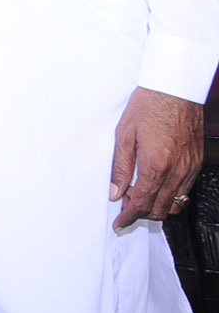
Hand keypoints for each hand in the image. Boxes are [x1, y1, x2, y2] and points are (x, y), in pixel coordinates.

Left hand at [110, 86, 202, 228]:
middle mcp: (177, 170)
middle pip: (161, 209)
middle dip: (142, 213)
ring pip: (176, 203)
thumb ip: (119, 167)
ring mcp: (190, 167)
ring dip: (157, 206)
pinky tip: (158, 185)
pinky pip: (186, 189)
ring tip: (140, 195)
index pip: (142, 203)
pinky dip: (172, 195)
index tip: (120, 222)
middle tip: (126, 206)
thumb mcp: (123, 134)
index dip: (129, 216)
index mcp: (156, 164)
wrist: (175, 90)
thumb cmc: (149, 105)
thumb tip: (115, 191)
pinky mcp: (197, 162)